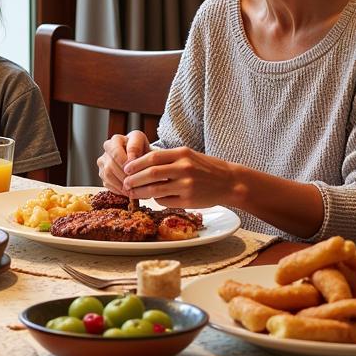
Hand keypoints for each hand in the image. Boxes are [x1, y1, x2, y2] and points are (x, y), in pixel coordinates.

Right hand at [97, 131, 151, 193]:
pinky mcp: (102, 174)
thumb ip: (135, 146)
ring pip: (108, 176)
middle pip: (111, 166)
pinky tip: (129, 191)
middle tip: (137, 183)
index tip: (138, 170)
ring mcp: (103, 163)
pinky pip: (108, 184)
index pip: (115, 153)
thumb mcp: (142, 142)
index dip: (126, 163)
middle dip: (124, 176)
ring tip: (134, 189)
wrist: (142, 157)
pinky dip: (118, 189)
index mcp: (115, 140)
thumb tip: (130, 159)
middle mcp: (106, 152)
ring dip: (121, 184)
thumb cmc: (142, 149)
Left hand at [120, 146, 237, 208]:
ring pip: (155, 190)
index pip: (152, 157)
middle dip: (134, 179)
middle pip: (151, 174)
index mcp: (182, 154)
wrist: (230, 182)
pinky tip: (153, 198)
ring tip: (132, 193)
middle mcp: (184, 168)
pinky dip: (156, 199)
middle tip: (125, 183)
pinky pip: (165, 201)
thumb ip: (168, 158)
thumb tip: (139, 163)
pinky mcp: (189, 201)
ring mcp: (187, 186)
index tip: (126, 169)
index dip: (136, 164)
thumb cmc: (206, 168)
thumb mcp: (188, 156)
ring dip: (140, 192)